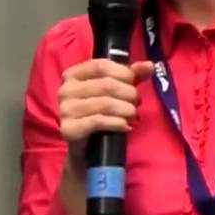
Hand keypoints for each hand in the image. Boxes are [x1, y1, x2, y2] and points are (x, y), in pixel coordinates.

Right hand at [56, 58, 155, 172]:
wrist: (87, 148)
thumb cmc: (100, 113)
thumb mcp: (116, 91)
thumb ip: (131, 75)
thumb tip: (149, 65)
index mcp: (73, 75)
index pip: (101, 66)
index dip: (123, 73)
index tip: (133, 83)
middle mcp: (65, 90)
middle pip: (107, 85)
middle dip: (129, 94)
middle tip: (136, 104)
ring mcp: (65, 110)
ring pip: (105, 104)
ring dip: (126, 110)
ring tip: (132, 115)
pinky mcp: (69, 129)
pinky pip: (99, 121)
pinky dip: (117, 123)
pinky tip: (125, 126)